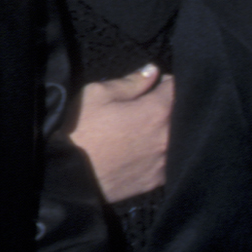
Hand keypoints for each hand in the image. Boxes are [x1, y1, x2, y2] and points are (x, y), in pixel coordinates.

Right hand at [64, 66, 173, 201]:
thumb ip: (131, 82)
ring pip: (177, 139)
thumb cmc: (82, 131)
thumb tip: (152, 71)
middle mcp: (168, 137)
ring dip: (165, 132)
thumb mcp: (98, 94)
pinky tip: (142, 152)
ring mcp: (165, 161)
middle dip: (168, 107)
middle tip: (147, 108)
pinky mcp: (157, 180)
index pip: (176, 87)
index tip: (154, 85)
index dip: (164, 82)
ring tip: (143, 131)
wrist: (70, 176)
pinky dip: (161, 153)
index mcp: (157, 111)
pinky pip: (168, 161)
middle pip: (181, 114)